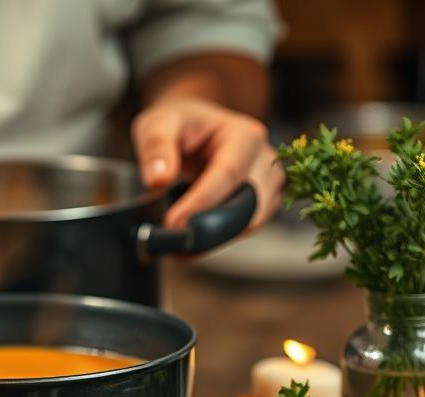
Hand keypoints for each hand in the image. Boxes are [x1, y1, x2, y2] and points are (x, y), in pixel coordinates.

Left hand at [131, 97, 282, 231]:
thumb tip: (158, 180)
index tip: (173, 224)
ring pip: (254, 219)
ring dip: (218, 237)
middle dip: (213, 226)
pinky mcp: (263, 200)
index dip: (202, 203)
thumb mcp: (157, 124)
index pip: (229, 174)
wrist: (190, 127)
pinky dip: (222, 239)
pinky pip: (249, 226)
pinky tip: (192, 243)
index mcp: (244, 135)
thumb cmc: (176, 123)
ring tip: (180, 246)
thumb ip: (156, 148)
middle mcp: (264, 158)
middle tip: (175, 242)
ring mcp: (268, 181)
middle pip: (250, 202)